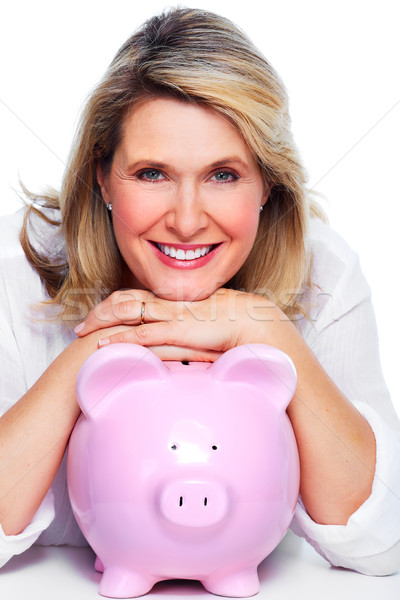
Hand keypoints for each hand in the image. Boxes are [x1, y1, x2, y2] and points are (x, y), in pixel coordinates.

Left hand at [74, 288, 293, 361]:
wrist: (250, 320)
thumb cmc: (229, 324)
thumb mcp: (200, 325)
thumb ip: (182, 330)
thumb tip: (171, 341)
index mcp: (172, 300)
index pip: (134, 296)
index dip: (112, 305)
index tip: (98, 316)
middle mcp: (167, 303)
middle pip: (123, 300)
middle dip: (99, 312)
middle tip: (82, 326)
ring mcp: (170, 314)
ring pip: (127, 312)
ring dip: (103, 324)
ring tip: (85, 335)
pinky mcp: (177, 329)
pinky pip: (143, 332)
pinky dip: (121, 339)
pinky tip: (105, 346)